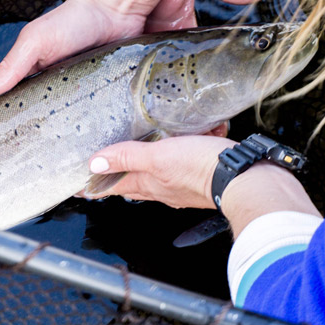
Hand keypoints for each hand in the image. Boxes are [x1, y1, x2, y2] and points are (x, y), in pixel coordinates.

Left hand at [85, 135, 320, 236]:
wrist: (245, 178)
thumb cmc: (200, 169)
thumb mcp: (156, 157)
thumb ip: (126, 157)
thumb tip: (94, 164)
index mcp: (148, 184)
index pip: (113, 185)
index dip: (95, 185)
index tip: (80, 189)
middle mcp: (163, 188)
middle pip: (136, 181)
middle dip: (122, 173)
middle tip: (107, 166)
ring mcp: (184, 185)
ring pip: (163, 171)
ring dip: (156, 158)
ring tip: (147, 145)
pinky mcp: (204, 175)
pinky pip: (190, 160)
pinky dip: (190, 146)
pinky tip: (195, 135)